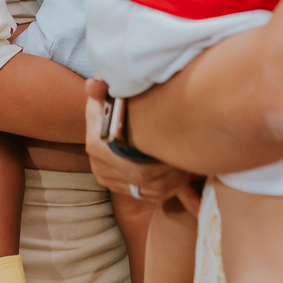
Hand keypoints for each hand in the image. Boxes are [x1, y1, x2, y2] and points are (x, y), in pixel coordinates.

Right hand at [84, 80, 202, 213]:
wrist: (107, 114)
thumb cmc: (113, 98)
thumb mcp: (109, 87)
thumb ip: (103, 85)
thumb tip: (93, 86)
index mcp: (98, 144)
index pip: (133, 168)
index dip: (160, 165)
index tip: (179, 151)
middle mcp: (100, 166)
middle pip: (143, 182)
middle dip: (170, 174)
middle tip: (189, 159)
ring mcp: (109, 179)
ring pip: (148, 192)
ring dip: (172, 182)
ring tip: (188, 164)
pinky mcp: (119, 187)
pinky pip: (148, 197)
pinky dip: (168, 190)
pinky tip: (180, 175)